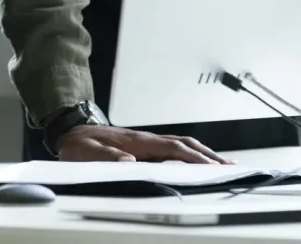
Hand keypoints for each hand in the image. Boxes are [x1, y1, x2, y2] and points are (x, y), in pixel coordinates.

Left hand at [57, 125, 232, 163]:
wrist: (71, 131)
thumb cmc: (79, 144)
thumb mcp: (86, 153)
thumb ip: (106, 158)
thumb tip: (129, 162)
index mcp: (136, 142)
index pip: (172, 148)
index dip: (193, 158)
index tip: (212, 168)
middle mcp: (145, 139)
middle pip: (184, 144)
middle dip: (208, 155)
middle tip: (230, 168)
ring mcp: (146, 142)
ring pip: (181, 145)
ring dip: (202, 154)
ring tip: (223, 166)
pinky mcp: (144, 146)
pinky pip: (173, 149)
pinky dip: (190, 155)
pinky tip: (196, 163)